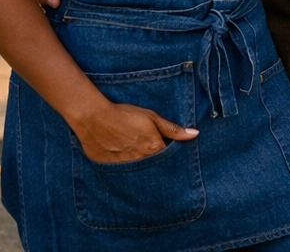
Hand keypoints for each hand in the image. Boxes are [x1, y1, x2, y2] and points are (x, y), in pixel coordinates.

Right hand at [73, 101, 197, 163]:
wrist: (94, 119)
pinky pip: (123, 175)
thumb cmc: (125, 115)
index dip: (171, 157)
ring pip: (140, 173)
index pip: (169, 159)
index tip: (171, 155)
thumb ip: (173, 129)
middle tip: (155, 161)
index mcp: (154, 149)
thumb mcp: (152, 118)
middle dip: (158, 166)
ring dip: (142, 169)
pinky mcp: (111, 170)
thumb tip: (195, 134)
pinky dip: (127, 171)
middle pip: (155, 168)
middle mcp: (141, 161)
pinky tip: (126, 165)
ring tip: (140, 163)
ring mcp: (125, 167)